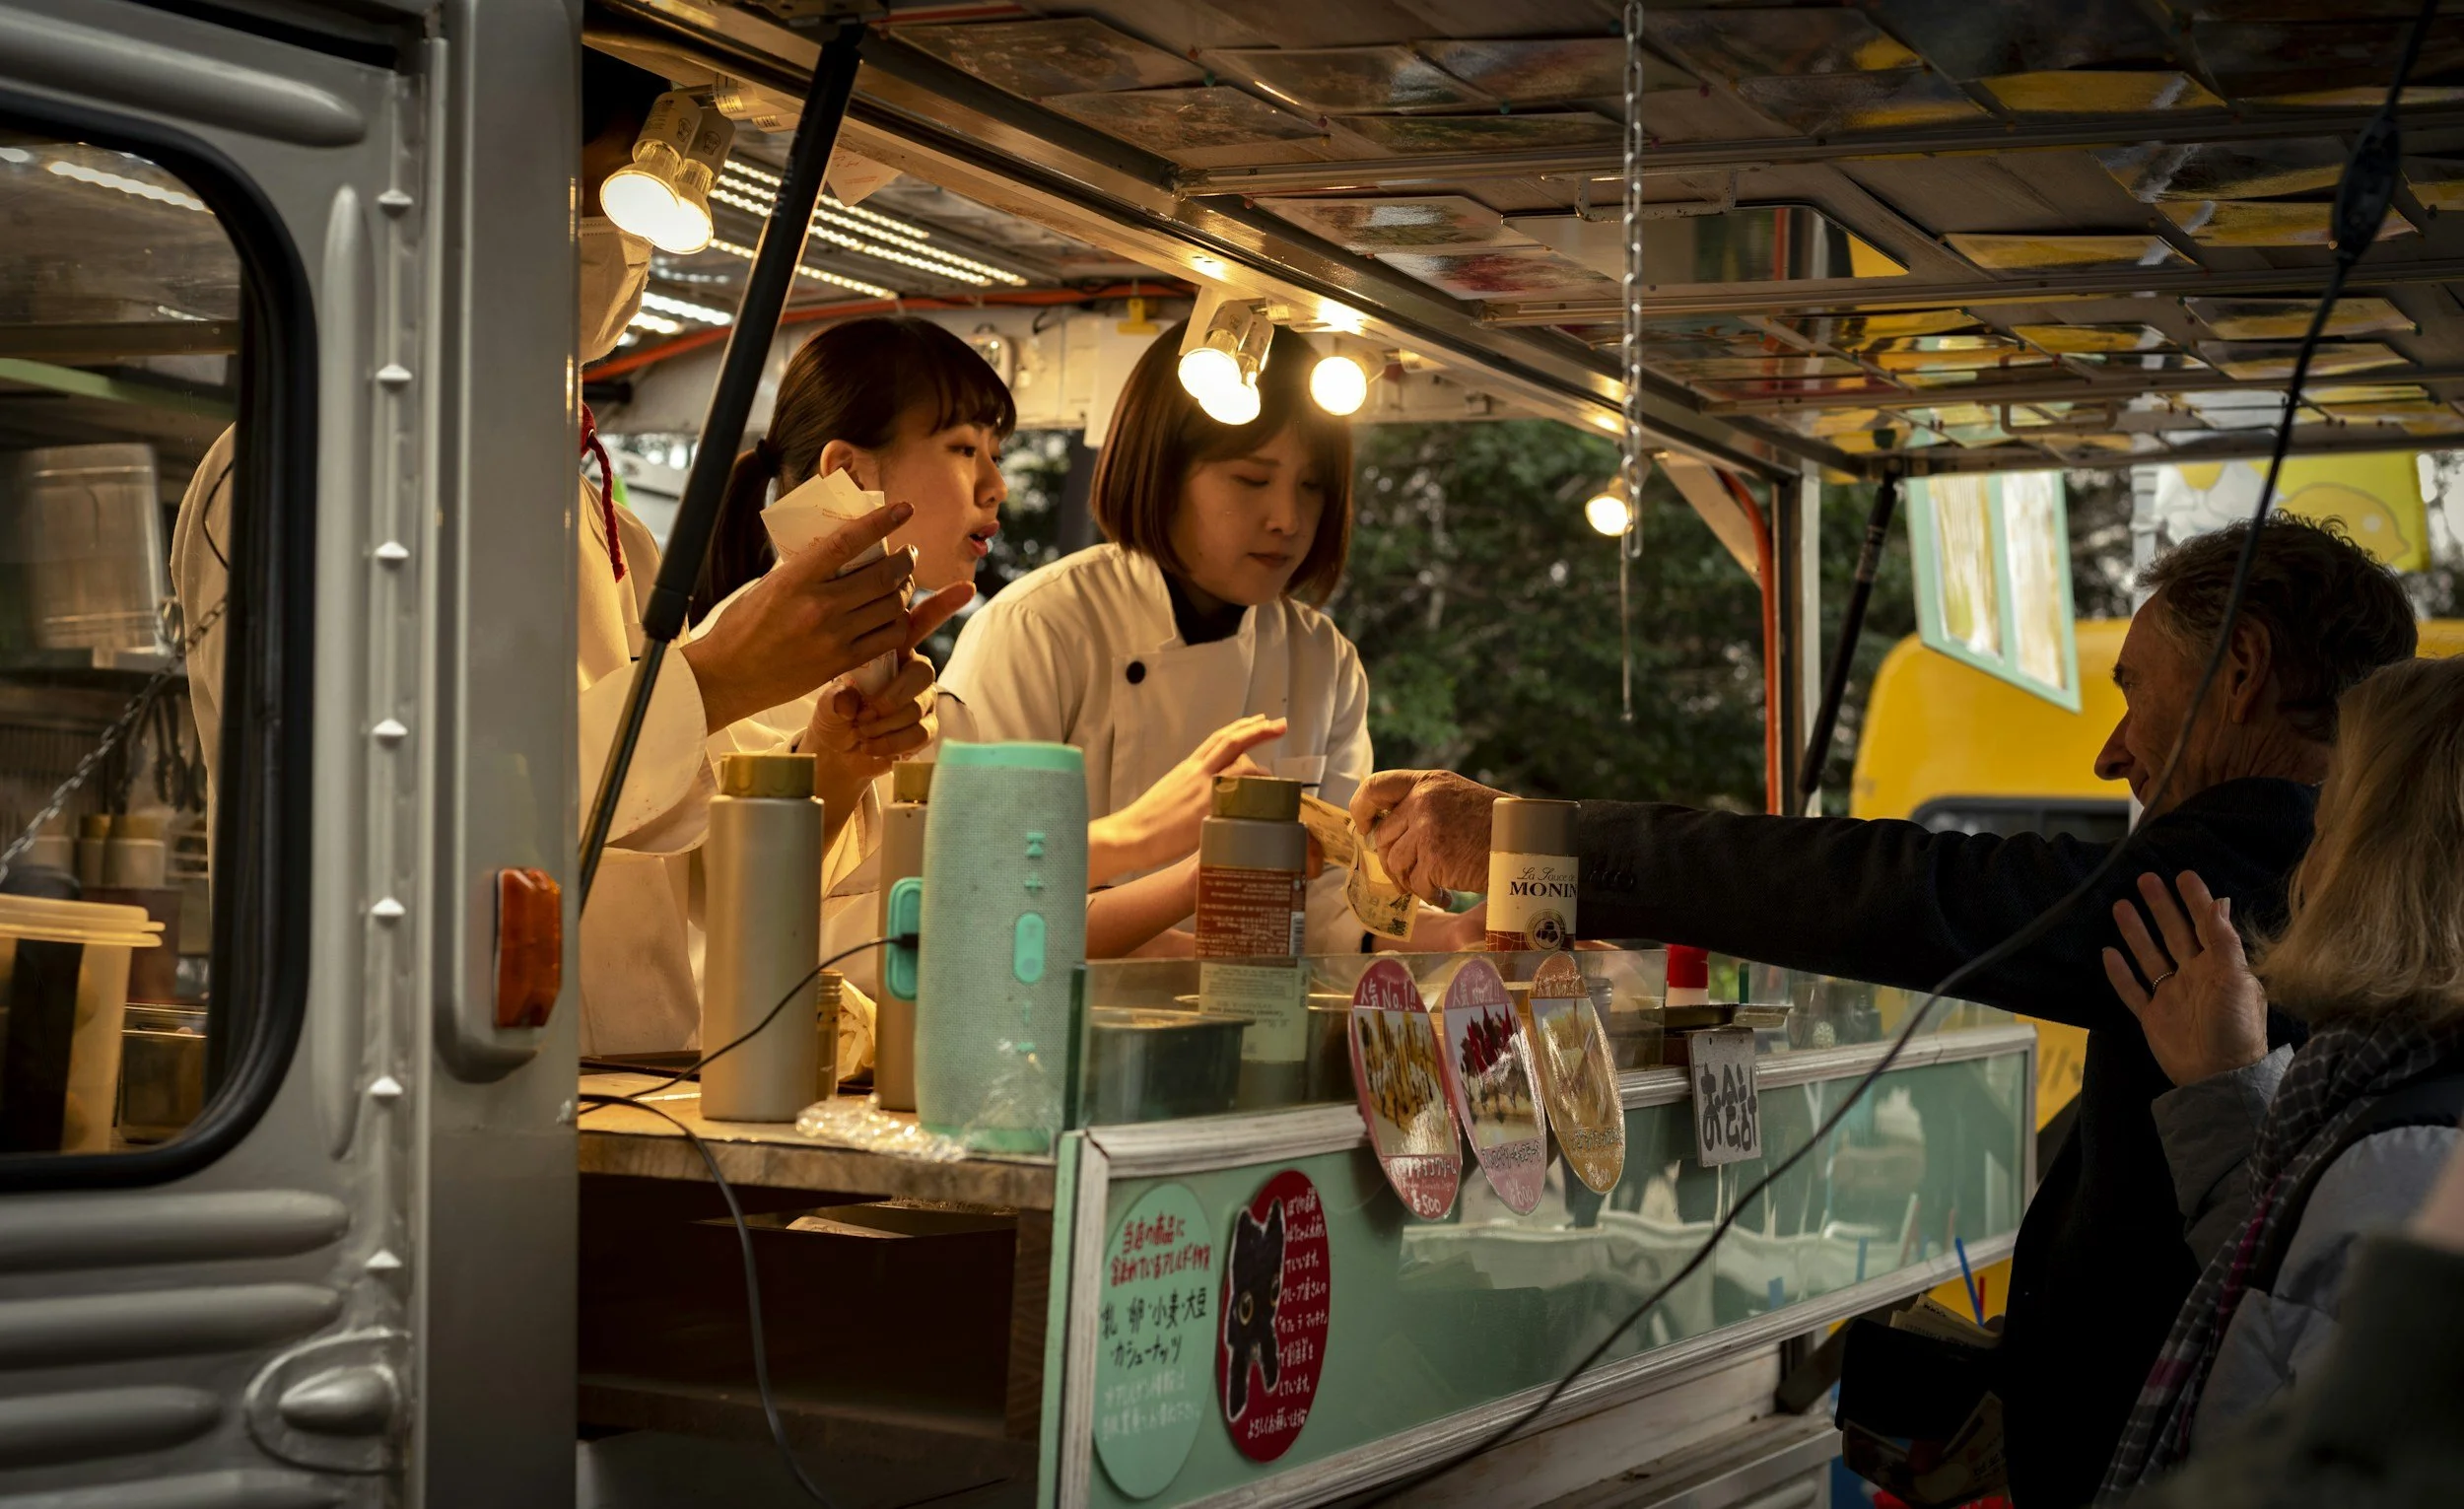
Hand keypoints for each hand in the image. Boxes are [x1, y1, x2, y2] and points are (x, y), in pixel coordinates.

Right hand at [681, 501, 918, 732]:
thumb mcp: (769, 585)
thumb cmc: (742, 626)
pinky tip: (894, 617)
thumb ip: (805, 569)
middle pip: (883, 576)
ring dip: (904, 591)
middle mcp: (817, 606)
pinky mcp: (840, 663)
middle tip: (908, 554)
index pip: (848, 542)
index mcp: (795, 579)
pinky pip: (888, 639)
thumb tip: (841, 548)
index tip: (904, 509)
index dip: (881, 522)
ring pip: (891, 606)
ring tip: (902, 584)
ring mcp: (832, 637)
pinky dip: (898, 624)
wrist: (727, 676)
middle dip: (905, 561)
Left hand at [802, 583, 972, 829]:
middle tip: (862, 712)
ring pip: (917, 706)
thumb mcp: (827, 699)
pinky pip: (920, 731)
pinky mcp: (927, 727)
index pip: (922, 621)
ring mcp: (923, 698)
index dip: (945, 604)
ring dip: (883, 723)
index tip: (967, 587)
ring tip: (859, 729)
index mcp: (892, 649)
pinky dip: (890, 742)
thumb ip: (837, 697)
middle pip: (923, 671)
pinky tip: (870, 743)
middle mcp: (912, 669)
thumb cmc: (835, 712)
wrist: (837, 750)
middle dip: (891, 696)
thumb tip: (849, 702)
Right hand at [1087, 714, 1286, 882]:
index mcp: (1188, 767)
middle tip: (1281, 724)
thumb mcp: (1175, 793)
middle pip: (1231, 742)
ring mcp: (1203, 791)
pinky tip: (1265, 801)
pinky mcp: (1206, 811)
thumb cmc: (1150, 819)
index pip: (1218, 739)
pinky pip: (1237, 797)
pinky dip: (1253, 795)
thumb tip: (1216, 795)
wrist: (1130, 835)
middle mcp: (1197, 773)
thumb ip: (1197, 789)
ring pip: (1240, 768)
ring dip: (1261, 770)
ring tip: (1275, 778)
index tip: (1260, 719)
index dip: (1241, 727)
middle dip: (1259, 730)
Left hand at [1349, 769, 1501, 905]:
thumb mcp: (1455, 798)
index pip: (1375, 787)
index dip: (1361, 808)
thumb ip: (1422, 805)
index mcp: (1428, 782)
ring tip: (1432, 886)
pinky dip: (1428, 895)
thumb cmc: (1494, 825)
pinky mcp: (1435, 858)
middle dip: (1393, 860)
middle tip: (1410, 875)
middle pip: (1384, 836)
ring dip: (1411, 881)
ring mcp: (1427, 829)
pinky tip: (1445, 895)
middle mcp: (1423, 801)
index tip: (1365, 826)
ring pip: (1396, 863)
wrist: (1527, 842)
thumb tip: (1382, 832)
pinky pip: (1416, 884)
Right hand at [2101, 870, 2267, 1086]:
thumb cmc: (2237, 1029)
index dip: (2195, 900)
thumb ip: (2225, 942)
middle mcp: (2195, 976)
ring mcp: (2171, 996)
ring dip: (2136, 931)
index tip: (2184, 875)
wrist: (2219, 1078)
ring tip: (2120, 905)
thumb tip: (2219, 902)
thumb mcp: (2237, 981)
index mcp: (2220, 967)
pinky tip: (2108, 952)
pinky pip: (2132, 989)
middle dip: (2161, 906)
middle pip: (2174, 934)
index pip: (2206, 924)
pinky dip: (2120, 972)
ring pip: (2150, 956)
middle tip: (2145, 878)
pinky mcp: (2152, 1016)